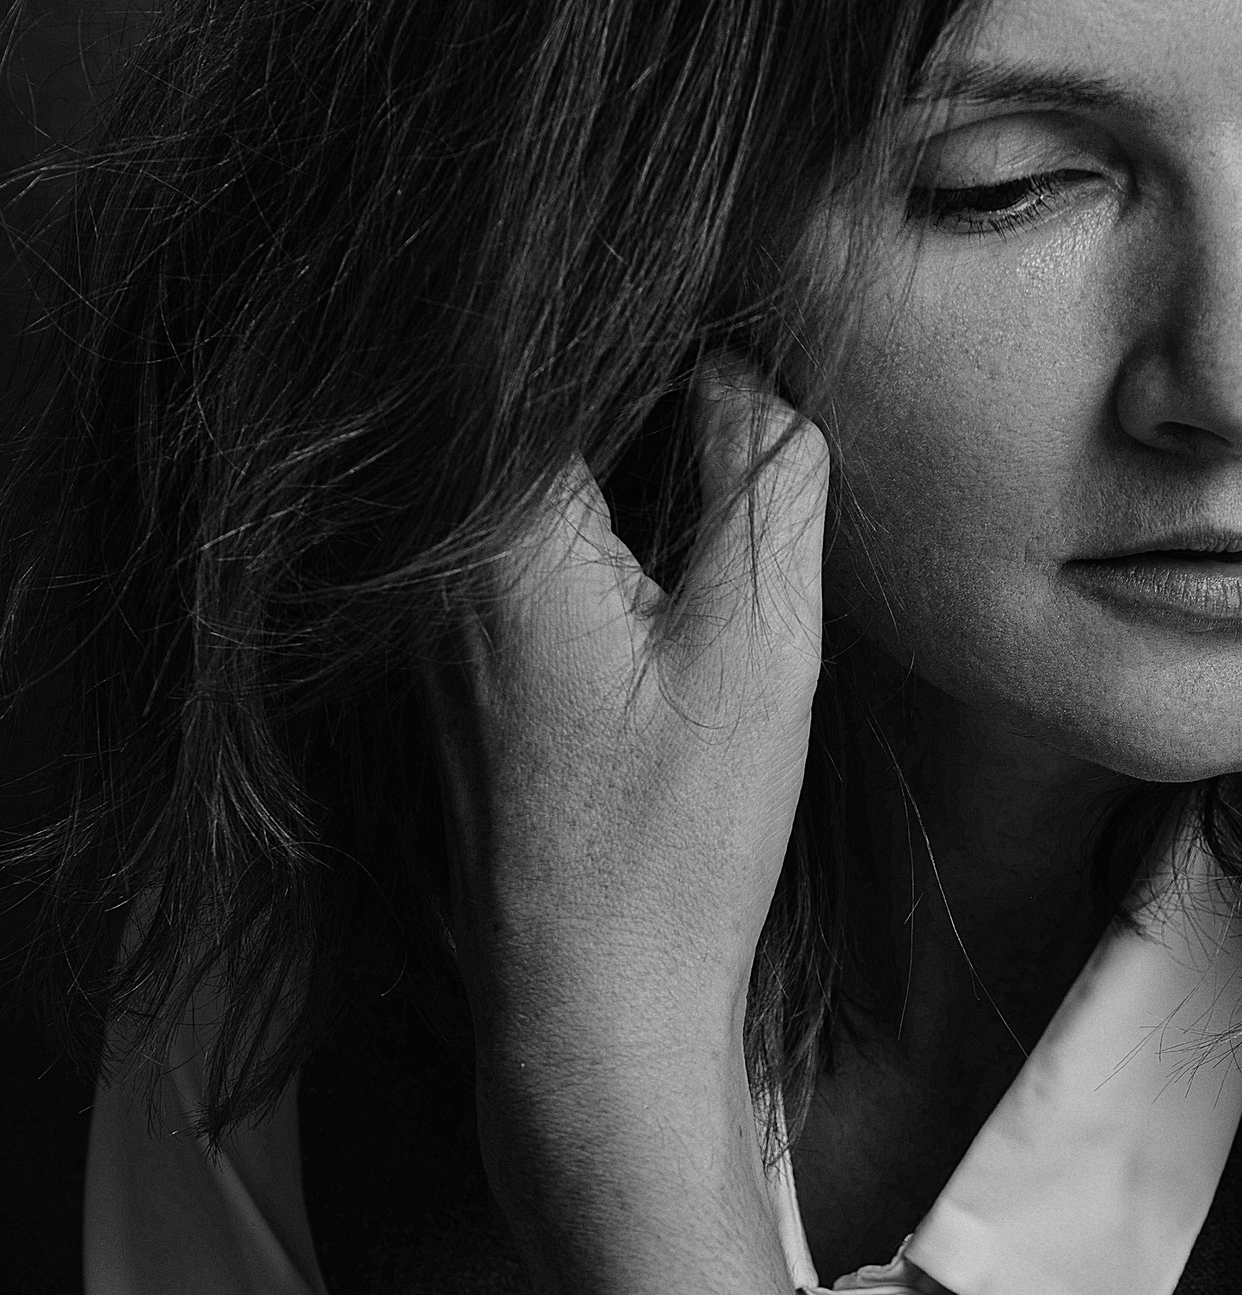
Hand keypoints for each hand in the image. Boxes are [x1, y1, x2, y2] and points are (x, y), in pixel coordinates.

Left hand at [423, 356, 828, 1156]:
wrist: (586, 1011)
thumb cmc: (671, 845)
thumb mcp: (757, 645)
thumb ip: (759, 479)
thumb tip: (746, 361)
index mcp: (494, 528)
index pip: (560, 337)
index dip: (658, 298)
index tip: (744, 283)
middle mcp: (433, 558)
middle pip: (532, 394)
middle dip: (639, 357)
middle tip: (749, 352)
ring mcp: (430, 615)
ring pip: (522, 465)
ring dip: (617, 436)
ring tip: (722, 427)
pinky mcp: (454, 665)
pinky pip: (515, 536)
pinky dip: (590, 510)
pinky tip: (667, 546)